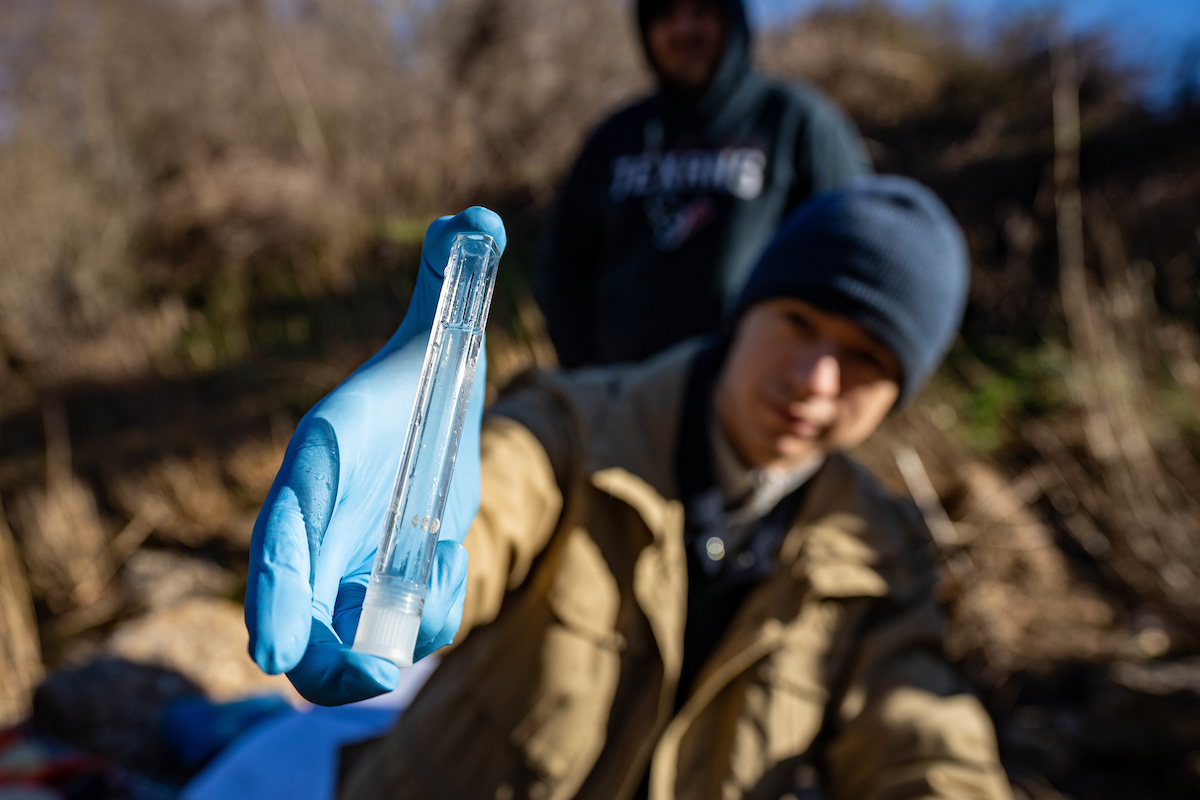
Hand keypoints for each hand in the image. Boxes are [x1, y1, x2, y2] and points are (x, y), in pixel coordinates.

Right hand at [245, 207, 505, 704]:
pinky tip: (444, 563)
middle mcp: (318, 519)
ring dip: (384, 645)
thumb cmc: (427, 377)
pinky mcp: (375, 588)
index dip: (274, 588)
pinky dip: (424, 618)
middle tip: (380, 678)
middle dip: (322, 660)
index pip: (285, 530)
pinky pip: (393, 629)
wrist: (437, 419)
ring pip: (339, 642)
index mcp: (322, 458)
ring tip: (439, 574)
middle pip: (295, 612)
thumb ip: (451, 276)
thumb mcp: (445, 328)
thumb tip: (476, 223)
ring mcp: (343, 561)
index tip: (270, 648)